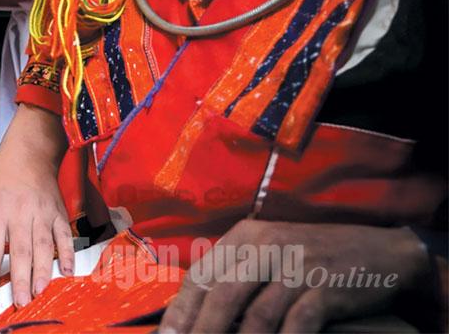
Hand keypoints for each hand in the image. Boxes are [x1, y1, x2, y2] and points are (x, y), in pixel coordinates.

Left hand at [0, 105, 73, 315]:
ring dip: (42, 273)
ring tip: (37, 295)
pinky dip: (67, 255)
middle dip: (18, 282)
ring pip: (43, 248)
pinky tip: (67, 273)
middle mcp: (19, 214)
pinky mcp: (59, 213)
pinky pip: (65, 236)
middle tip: (18, 305)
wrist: (29, 153)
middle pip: (19, 253)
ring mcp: (42, 214)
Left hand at [160, 220, 436, 332]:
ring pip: (256, 314)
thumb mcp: (271, 254)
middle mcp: (265, 246)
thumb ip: (238, 277)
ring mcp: (295, 266)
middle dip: (201, 330)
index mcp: (244, 236)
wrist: (382, 251)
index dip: (180, 310)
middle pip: (221, 295)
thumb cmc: (316, 258)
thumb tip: (202, 314)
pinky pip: (295, 324)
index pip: (200, 276)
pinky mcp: (323, 287)